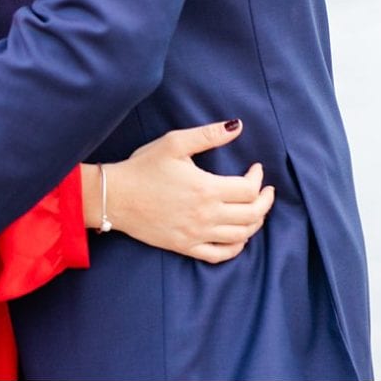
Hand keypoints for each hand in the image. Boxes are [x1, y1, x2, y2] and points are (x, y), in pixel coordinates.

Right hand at [98, 121, 275, 263]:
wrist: (116, 196)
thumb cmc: (143, 167)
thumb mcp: (174, 143)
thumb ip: (208, 135)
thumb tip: (237, 126)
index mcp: (206, 188)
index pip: (248, 189)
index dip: (258, 179)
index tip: (255, 168)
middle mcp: (206, 215)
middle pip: (251, 215)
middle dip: (264, 201)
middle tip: (265, 190)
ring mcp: (197, 234)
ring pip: (241, 236)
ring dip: (255, 223)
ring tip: (255, 209)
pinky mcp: (186, 247)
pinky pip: (220, 255)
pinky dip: (236, 248)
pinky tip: (239, 237)